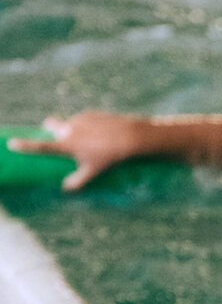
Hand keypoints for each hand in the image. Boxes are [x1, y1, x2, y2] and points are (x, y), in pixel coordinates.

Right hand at [6, 111, 143, 190]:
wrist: (128, 137)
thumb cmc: (109, 157)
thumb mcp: (93, 172)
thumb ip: (77, 182)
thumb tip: (65, 189)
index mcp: (67, 144)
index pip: (41, 146)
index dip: (25, 145)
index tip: (11, 143)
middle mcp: (69, 129)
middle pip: (51, 125)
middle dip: (50, 128)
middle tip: (55, 134)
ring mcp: (79, 119)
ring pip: (69, 123)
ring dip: (73, 129)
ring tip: (91, 140)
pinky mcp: (90, 113)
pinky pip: (84, 119)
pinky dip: (87, 125)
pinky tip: (100, 133)